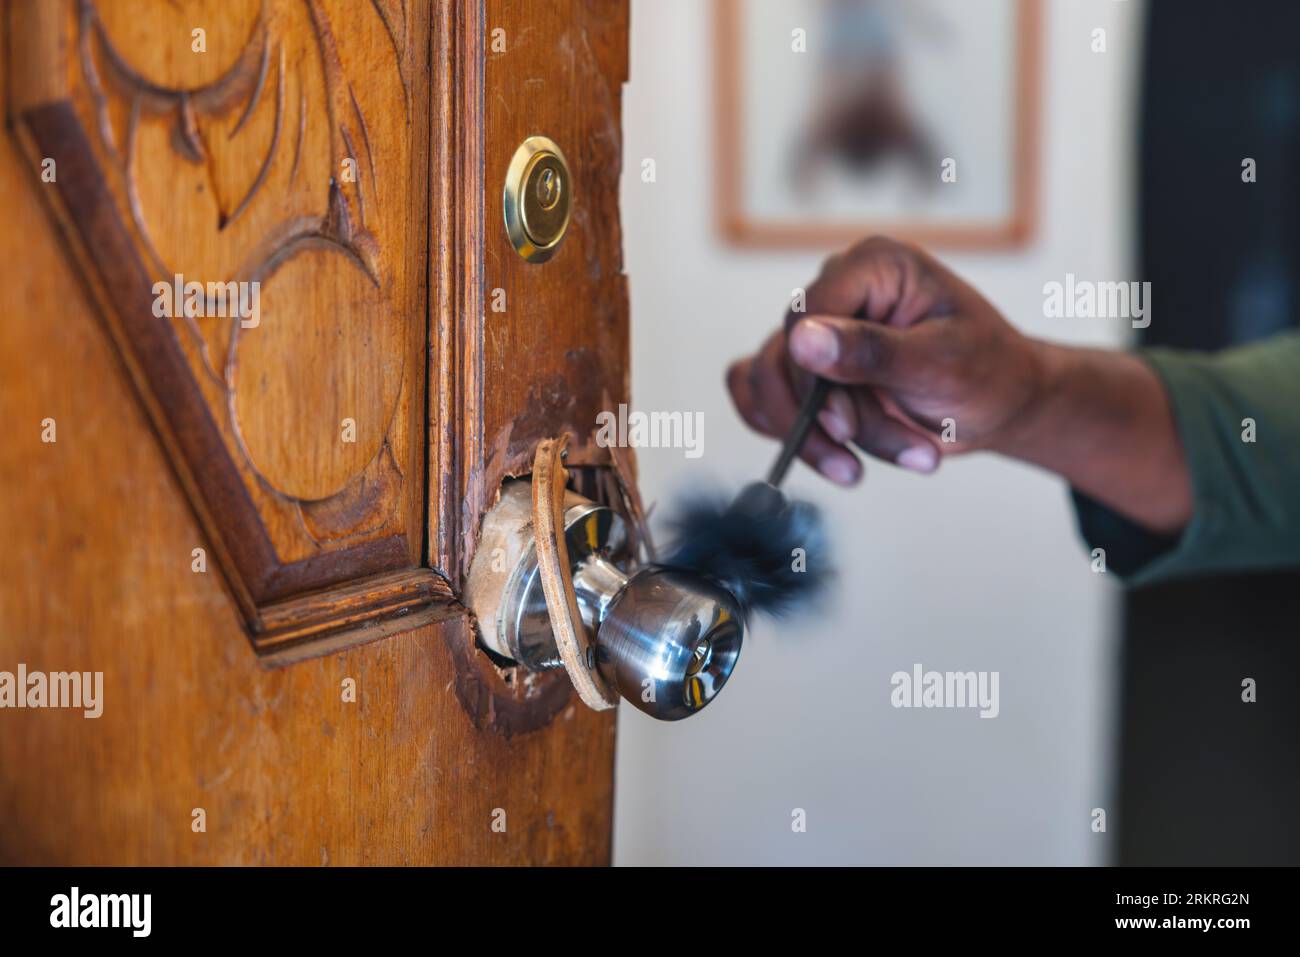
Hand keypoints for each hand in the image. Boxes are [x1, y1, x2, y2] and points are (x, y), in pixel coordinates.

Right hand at [727, 236, 1048, 484]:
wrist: (1002, 404)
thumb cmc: (988, 372)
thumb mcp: (940, 362)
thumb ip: (871, 351)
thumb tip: (803, 340)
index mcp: (872, 266)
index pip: (806, 315)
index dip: (816, 377)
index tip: (846, 426)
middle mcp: (839, 290)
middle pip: (785, 358)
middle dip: (830, 422)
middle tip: (864, 461)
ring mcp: (820, 331)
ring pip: (773, 387)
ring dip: (820, 440)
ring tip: (872, 466)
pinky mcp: (808, 369)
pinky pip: (761, 398)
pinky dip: (791, 437)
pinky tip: (836, 458)